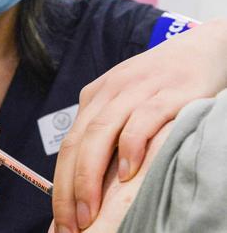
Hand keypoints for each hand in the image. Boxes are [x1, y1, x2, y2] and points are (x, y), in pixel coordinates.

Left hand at [52, 19, 226, 231]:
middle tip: (70, 225)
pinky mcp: (167, 94)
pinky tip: (126, 174)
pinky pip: (141, 121)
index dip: (59, 185)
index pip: (67, 146)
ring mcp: (137, 91)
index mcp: (95, 98)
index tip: (59, 218)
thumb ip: (109, 135)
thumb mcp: (127, 104)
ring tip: (89, 212)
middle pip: (76, 144)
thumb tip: (91, 185)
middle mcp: (109, 93)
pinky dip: (130, 148)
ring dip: (90, 177)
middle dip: (68, 189)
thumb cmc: (164, 84)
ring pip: (100, 135)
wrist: (205, 49)